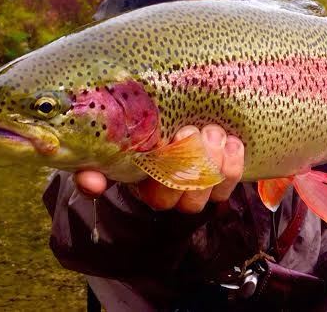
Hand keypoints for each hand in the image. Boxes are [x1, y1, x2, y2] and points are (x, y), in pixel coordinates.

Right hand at [74, 124, 243, 212]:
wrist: (166, 129)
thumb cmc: (133, 143)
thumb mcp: (110, 153)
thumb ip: (94, 167)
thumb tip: (90, 182)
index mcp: (147, 188)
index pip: (159, 196)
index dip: (169, 174)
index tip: (173, 139)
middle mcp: (176, 195)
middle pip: (190, 198)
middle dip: (196, 163)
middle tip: (192, 131)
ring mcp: (201, 188)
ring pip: (214, 189)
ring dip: (217, 161)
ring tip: (213, 132)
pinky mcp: (222, 179)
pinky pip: (233, 181)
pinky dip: (235, 160)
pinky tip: (232, 141)